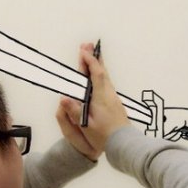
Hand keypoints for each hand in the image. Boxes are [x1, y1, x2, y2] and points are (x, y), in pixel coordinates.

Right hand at [56, 43, 129, 159]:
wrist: (124, 143)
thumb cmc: (104, 136)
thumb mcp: (86, 126)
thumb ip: (74, 111)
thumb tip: (63, 98)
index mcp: (101, 98)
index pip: (96, 75)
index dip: (89, 62)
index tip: (83, 51)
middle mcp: (109, 95)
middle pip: (102, 71)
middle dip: (94, 57)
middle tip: (87, 45)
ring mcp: (113, 97)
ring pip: (105, 76)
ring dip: (97, 65)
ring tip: (92, 54)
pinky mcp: (115, 102)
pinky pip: (106, 82)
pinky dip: (100, 74)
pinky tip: (97, 74)